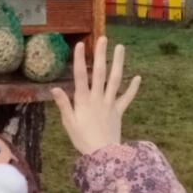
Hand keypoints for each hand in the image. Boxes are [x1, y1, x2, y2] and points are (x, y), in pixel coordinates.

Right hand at [50, 36, 140, 155]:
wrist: (103, 154)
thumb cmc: (82, 139)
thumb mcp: (69, 123)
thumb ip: (63, 104)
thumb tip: (55, 88)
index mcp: (83, 101)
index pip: (80, 76)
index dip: (80, 60)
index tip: (81, 45)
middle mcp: (98, 98)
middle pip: (100, 73)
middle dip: (101, 55)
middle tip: (103, 38)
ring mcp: (110, 103)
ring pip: (115, 80)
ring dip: (118, 63)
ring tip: (120, 47)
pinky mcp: (119, 111)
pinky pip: (127, 98)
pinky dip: (133, 88)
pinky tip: (138, 77)